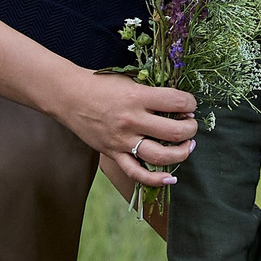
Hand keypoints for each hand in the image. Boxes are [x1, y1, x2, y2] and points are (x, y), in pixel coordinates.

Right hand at [56, 72, 196, 192]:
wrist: (69, 96)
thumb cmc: (101, 85)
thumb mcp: (129, 80)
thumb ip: (151, 92)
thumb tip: (179, 104)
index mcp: (137, 96)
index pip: (177, 102)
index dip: (190, 104)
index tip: (190, 105)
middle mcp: (132, 120)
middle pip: (174, 132)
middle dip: (190, 129)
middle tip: (191, 125)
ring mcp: (122, 140)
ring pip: (160, 156)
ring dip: (181, 153)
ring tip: (187, 146)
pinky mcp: (113, 153)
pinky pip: (136, 172)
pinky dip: (155, 179)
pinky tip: (170, 178)